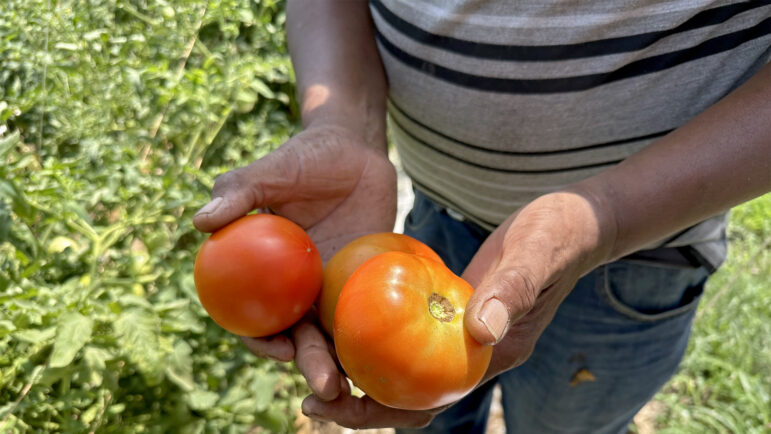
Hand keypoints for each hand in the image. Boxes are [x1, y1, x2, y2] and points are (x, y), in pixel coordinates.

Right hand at [193, 123, 396, 400]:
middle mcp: (295, 287)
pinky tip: (390, 355)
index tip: (278, 348)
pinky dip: (373, 335)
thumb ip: (238, 190)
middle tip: (327, 385)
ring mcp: (331, 286)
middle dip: (310, 364)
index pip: (252, 316)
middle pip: (298, 336)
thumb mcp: (273, 169)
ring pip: (335, 332)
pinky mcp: (362, 281)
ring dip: (344, 361)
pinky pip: (367, 312)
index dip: (258, 339)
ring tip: (362, 385)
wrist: (355, 150)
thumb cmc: (306, 158)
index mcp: (262, 270)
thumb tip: (200, 222)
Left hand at [299, 189, 614, 428]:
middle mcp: (471, 354)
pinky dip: (376, 334)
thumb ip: (512, 292)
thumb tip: (482, 332)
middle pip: (408, 395)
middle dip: (357, 405)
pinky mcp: (453, 308)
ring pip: (404, 367)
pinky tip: (343, 318)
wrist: (574, 222)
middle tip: (307, 402)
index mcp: (491, 356)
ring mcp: (461, 333)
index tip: (333, 406)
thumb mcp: (534, 257)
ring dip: (361, 372)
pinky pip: (409, 330)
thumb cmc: (558, 236)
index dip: (380, 414)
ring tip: (314, 364)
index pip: (429, 402)